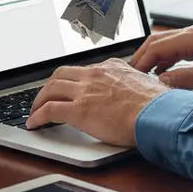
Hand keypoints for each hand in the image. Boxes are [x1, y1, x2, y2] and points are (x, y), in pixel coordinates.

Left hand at [26, 58, 167, 146]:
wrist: (158, 114)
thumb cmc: (158, 106)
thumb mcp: (146, 86)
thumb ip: (135, 87)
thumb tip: (139, 97)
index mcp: (112, 67)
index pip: (84, 70)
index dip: (72, 80)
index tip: (69, 87)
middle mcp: (96, 74)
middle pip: (61, 74)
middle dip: (49, 86)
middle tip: (44, 97)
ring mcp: (86, 91)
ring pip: (51, 89)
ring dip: (39, 100)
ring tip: (35, 111)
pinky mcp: (79, 110)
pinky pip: (49, 110)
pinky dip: (37, 116)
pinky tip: (34, 123)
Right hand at [130, 25, 192, 90]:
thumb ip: (186, 79)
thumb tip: (161, 83)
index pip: (157, 46)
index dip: (141, 61)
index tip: (131, 76)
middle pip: (157, 41)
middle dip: (142, 57)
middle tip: (131, 76)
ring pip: (166, 44)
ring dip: (153, 58)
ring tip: (143, 76)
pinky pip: (177, 49)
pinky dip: (165, 59)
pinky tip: (163, 73)